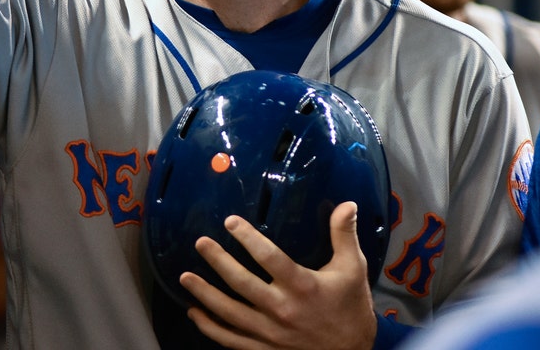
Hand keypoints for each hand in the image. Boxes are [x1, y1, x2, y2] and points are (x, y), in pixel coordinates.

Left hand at [181, 201, 376, 349]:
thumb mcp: (353, 269)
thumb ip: (344, 235)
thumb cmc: (351, 309)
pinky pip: (231, 340)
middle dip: (218, 262)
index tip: (231, 222)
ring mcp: (271, 333)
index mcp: (303, 287)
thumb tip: (347, 204)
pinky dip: (210, 328)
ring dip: (205, 295)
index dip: (248, 238)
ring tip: (185, 276)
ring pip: (230, 314)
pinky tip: (195, 312)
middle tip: (201, 243)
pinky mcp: (265, 349)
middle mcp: (283, 310)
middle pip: (242, 284)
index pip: (269, 258)